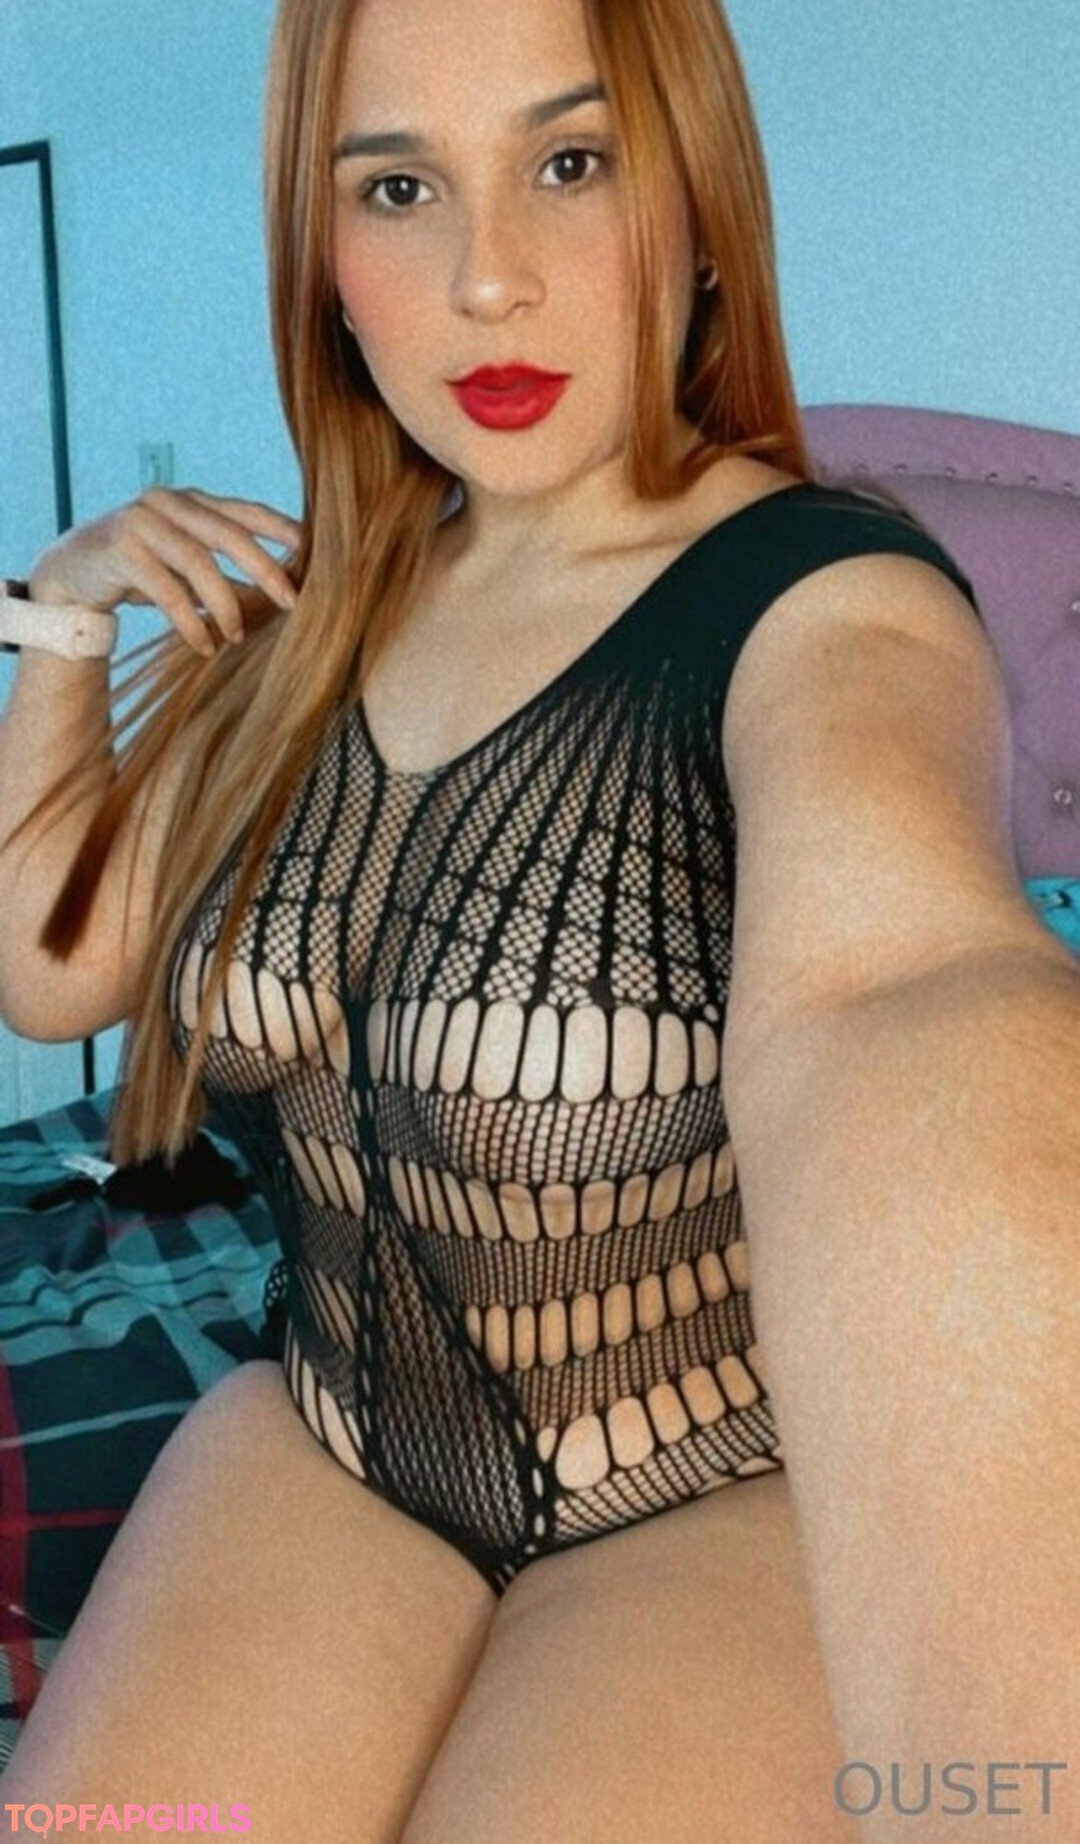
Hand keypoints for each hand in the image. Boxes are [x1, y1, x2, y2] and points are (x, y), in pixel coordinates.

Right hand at [28, 488, 302, 658]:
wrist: (71, 572)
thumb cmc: (141, 571)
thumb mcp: (186, 566)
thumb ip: (224, 568)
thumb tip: (280, 593)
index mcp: (192, 500)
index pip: (246, 511)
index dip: (282, 530)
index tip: (314, 553)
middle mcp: (169, 502)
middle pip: (229, 535)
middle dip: (266, 571)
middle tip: (292, 604)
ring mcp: (142, 521)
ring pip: (198, 563)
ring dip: (225, 604)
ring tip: (236, 636)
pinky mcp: (120, 549)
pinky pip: (166, 590)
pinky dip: (189, 622)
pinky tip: (203, 646)